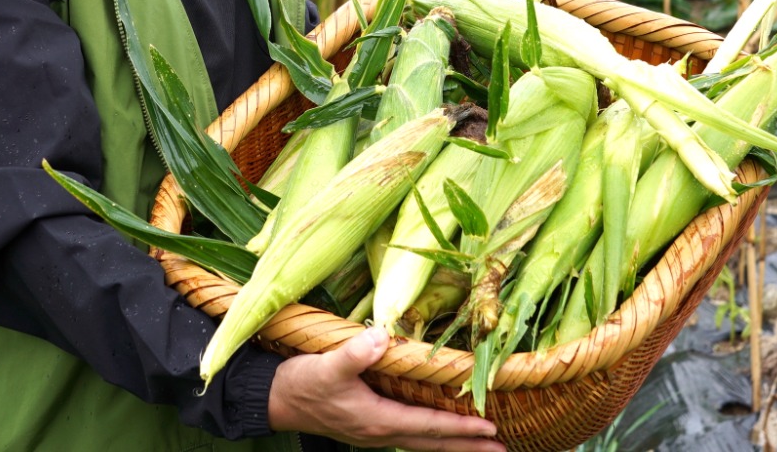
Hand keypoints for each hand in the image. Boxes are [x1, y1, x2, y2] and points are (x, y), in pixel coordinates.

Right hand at [267, 327, 503, 450]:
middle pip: (433, 443)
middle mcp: (381, 432)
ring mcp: (375, 431)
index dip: (461, 428)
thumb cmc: (301, 383)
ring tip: (482, 445)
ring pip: (423, 441)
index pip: (429, 426)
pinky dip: (432, 434)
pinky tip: (439, 430)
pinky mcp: (368, 424)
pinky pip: (411, 434)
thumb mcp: (327, 366)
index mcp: (378, 420)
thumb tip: (382, 337)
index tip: (491, 429)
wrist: (273, 399)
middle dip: (468, 447)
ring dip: (453, 443)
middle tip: (503, 450)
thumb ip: (355, 353)